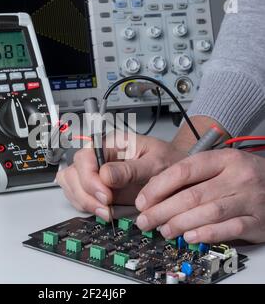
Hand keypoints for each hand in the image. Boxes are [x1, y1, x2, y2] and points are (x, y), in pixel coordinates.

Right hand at [56, 132, 186, 220]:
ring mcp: (96, 172)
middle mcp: (99, 156)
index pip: (85, 156)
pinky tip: (102, 211)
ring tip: (106, 212)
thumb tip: (105, 175)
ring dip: (84, 202)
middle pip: (73, 172)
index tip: (106, 195)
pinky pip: (78, 195)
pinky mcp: (97, 187)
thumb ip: (131, 169)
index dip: (90, 178)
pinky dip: (85, 206)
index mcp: (111, 143)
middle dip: (86, 194)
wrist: (176, 172)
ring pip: (71, 184)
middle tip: (106, 207)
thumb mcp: (156, 162)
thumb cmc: (168, 160)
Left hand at [136, 149, 264, 243]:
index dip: (159, 187)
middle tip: (145, 220)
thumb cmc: (244, 175)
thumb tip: (155, 190)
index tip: (143, 200)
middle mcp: (237, 177)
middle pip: (192, 195)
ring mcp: (249, 199)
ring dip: (180, 224)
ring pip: (208, 212)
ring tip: (163, 230)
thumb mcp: (219, 165)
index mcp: (223, 159)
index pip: (184, 170)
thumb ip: (190, 175)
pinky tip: (190, 237)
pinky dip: (207, 234)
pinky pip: (230, 229)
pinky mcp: (258, 221)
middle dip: (162, 210)